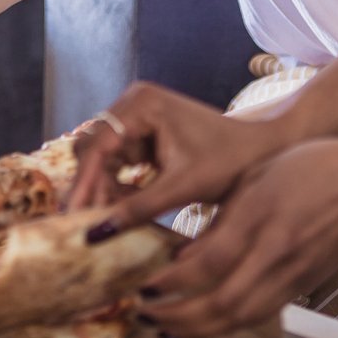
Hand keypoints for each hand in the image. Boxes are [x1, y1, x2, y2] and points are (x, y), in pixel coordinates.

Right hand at [68, 82, 290, 226]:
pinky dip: (119, 187)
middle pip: (93, 149)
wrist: (263, 151)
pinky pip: (118, 162)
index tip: (74, 218)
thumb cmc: (231, 162)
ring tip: (104, 224)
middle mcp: (133, 103)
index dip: (84, 183)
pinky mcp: (144, 135)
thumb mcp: (183, 187)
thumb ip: (139, 208)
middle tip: (85, 227)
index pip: (98, 145)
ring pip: (102, 158)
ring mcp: (137, 117)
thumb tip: (95, 234)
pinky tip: (122, 211)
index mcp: (142, 104)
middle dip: (91, 187)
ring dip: (103, 189)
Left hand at [139, 138, 337, 337]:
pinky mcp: (303, 285)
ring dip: (198, 330)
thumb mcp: (255, 178)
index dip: (173, 281)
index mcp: (262, 216)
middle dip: (178, 316)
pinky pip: (259, 314)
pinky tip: (205, 324)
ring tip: (166, 329)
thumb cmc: (313, 167)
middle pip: (223, 302)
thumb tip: (184, 256)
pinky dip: (226, 325)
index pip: (209, 261)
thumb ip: (221, 218)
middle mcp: (277, 251)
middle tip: (145, 314)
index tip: (146, 284)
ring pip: (241, 318)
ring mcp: (293, 273)